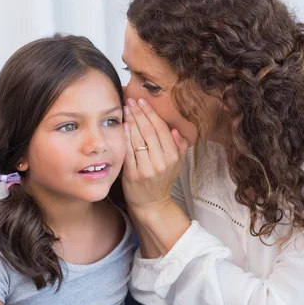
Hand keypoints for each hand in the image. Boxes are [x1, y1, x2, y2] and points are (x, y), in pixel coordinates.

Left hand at [122, 98, 188, 213]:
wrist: (151, 204)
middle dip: (139, 112)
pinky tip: (123, 125)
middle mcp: (161, 162)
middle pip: (148, 130)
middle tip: (131, 100)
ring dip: (131, 120)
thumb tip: (176, 131)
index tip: (142, 101)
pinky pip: (128, 151)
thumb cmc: (163, 181)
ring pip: (138, 138)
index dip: (151, 113)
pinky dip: (125, 136)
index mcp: (173, 157)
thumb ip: (180, 147)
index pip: (161, 129)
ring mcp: (146, 168)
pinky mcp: (133, 173)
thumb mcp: (178, 165)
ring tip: (126, 109)